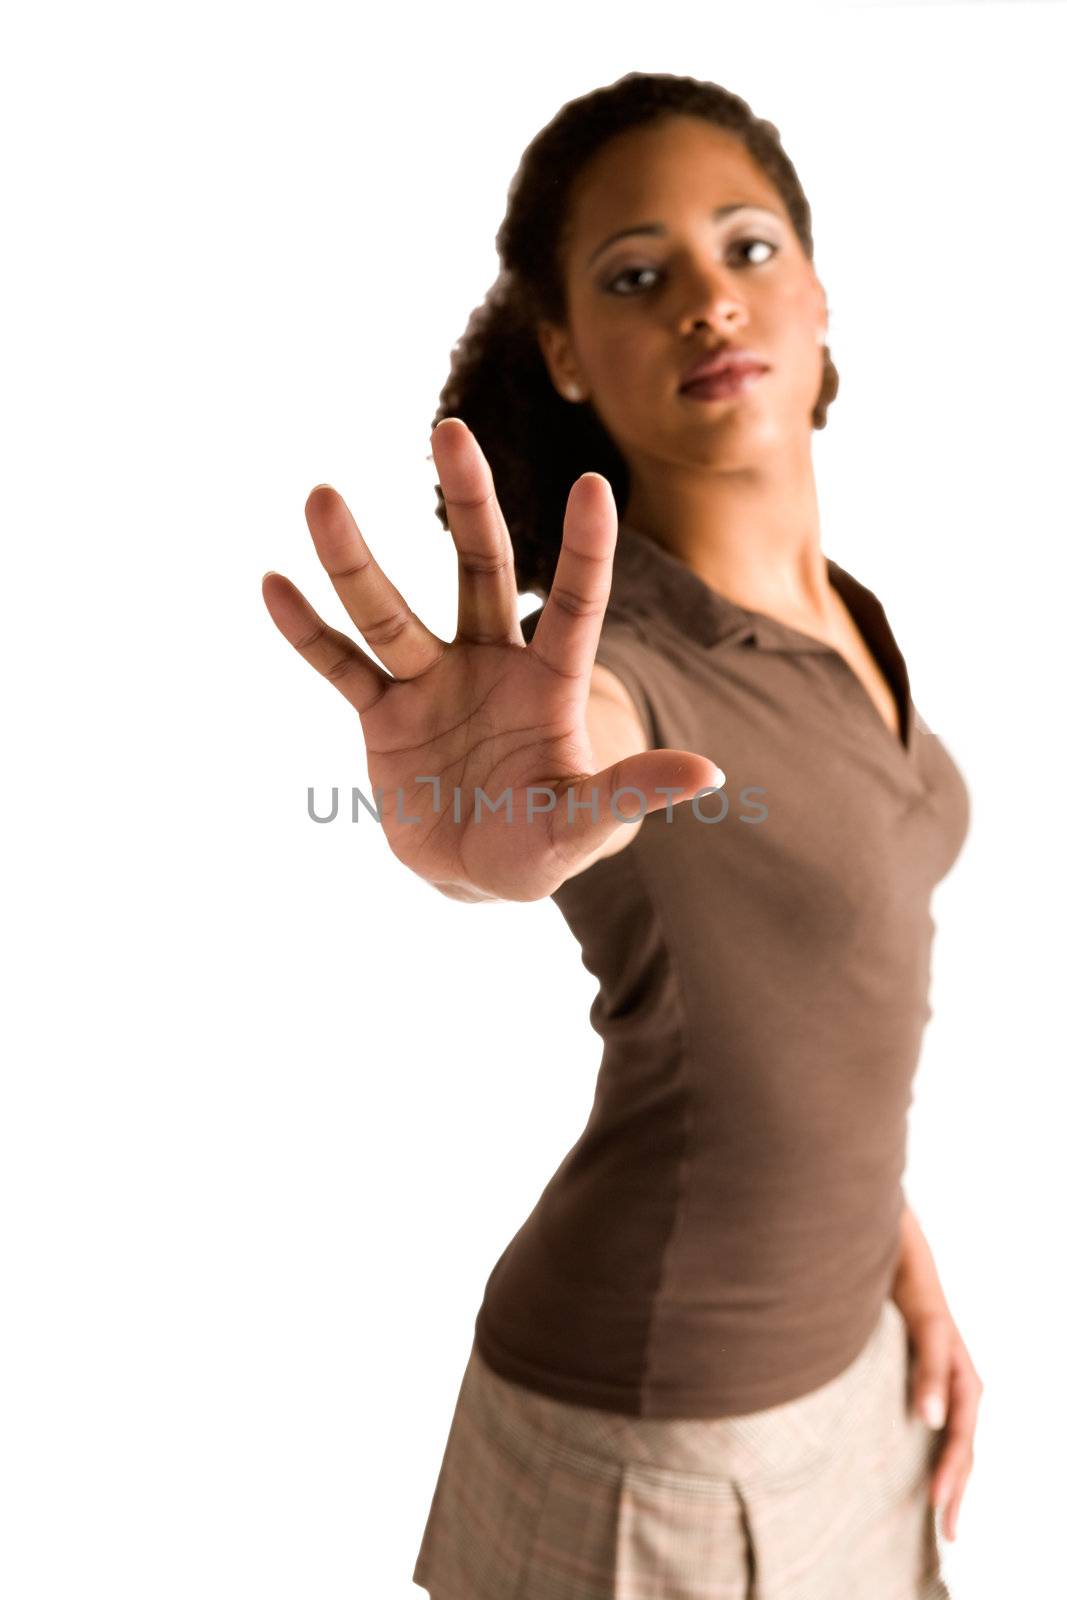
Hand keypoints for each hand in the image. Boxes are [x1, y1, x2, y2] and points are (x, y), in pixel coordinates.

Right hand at [261, 417, 723, 901]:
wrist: (476, 869)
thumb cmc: (544, 844)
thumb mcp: (586, 823)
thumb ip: (632, 793)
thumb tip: (709, 776)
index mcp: (551, 683)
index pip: (574, 605)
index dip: (584, 550)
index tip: (592, 483)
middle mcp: (491, 663)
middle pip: (481, 571)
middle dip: (469, 504)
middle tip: (449, 429)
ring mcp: (433, 682)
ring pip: (392, 611)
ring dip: (355, 561)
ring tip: (321, 497)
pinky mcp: (384, 714)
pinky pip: (341, 666)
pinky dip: (308, 632)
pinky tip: (274, 586)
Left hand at [895, 1298, 983, 1541]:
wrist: (900, 1262)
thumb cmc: (915, 1292)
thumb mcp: (926, 1327)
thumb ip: (929, 1370)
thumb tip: (931, 1422)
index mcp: (964, 1382)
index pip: (961, 1440)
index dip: (951, 1474)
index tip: (936, 1505)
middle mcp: (957, 1390)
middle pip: (960, 1450)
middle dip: (954, 1491)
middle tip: (945, 1534)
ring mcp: (942, 1389)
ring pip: (950, 1445)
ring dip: (947, 1480)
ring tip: (938, 1518)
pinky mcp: (924, 1384)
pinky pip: (934, 1430)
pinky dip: (931, 1457)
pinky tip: (918, 1473)